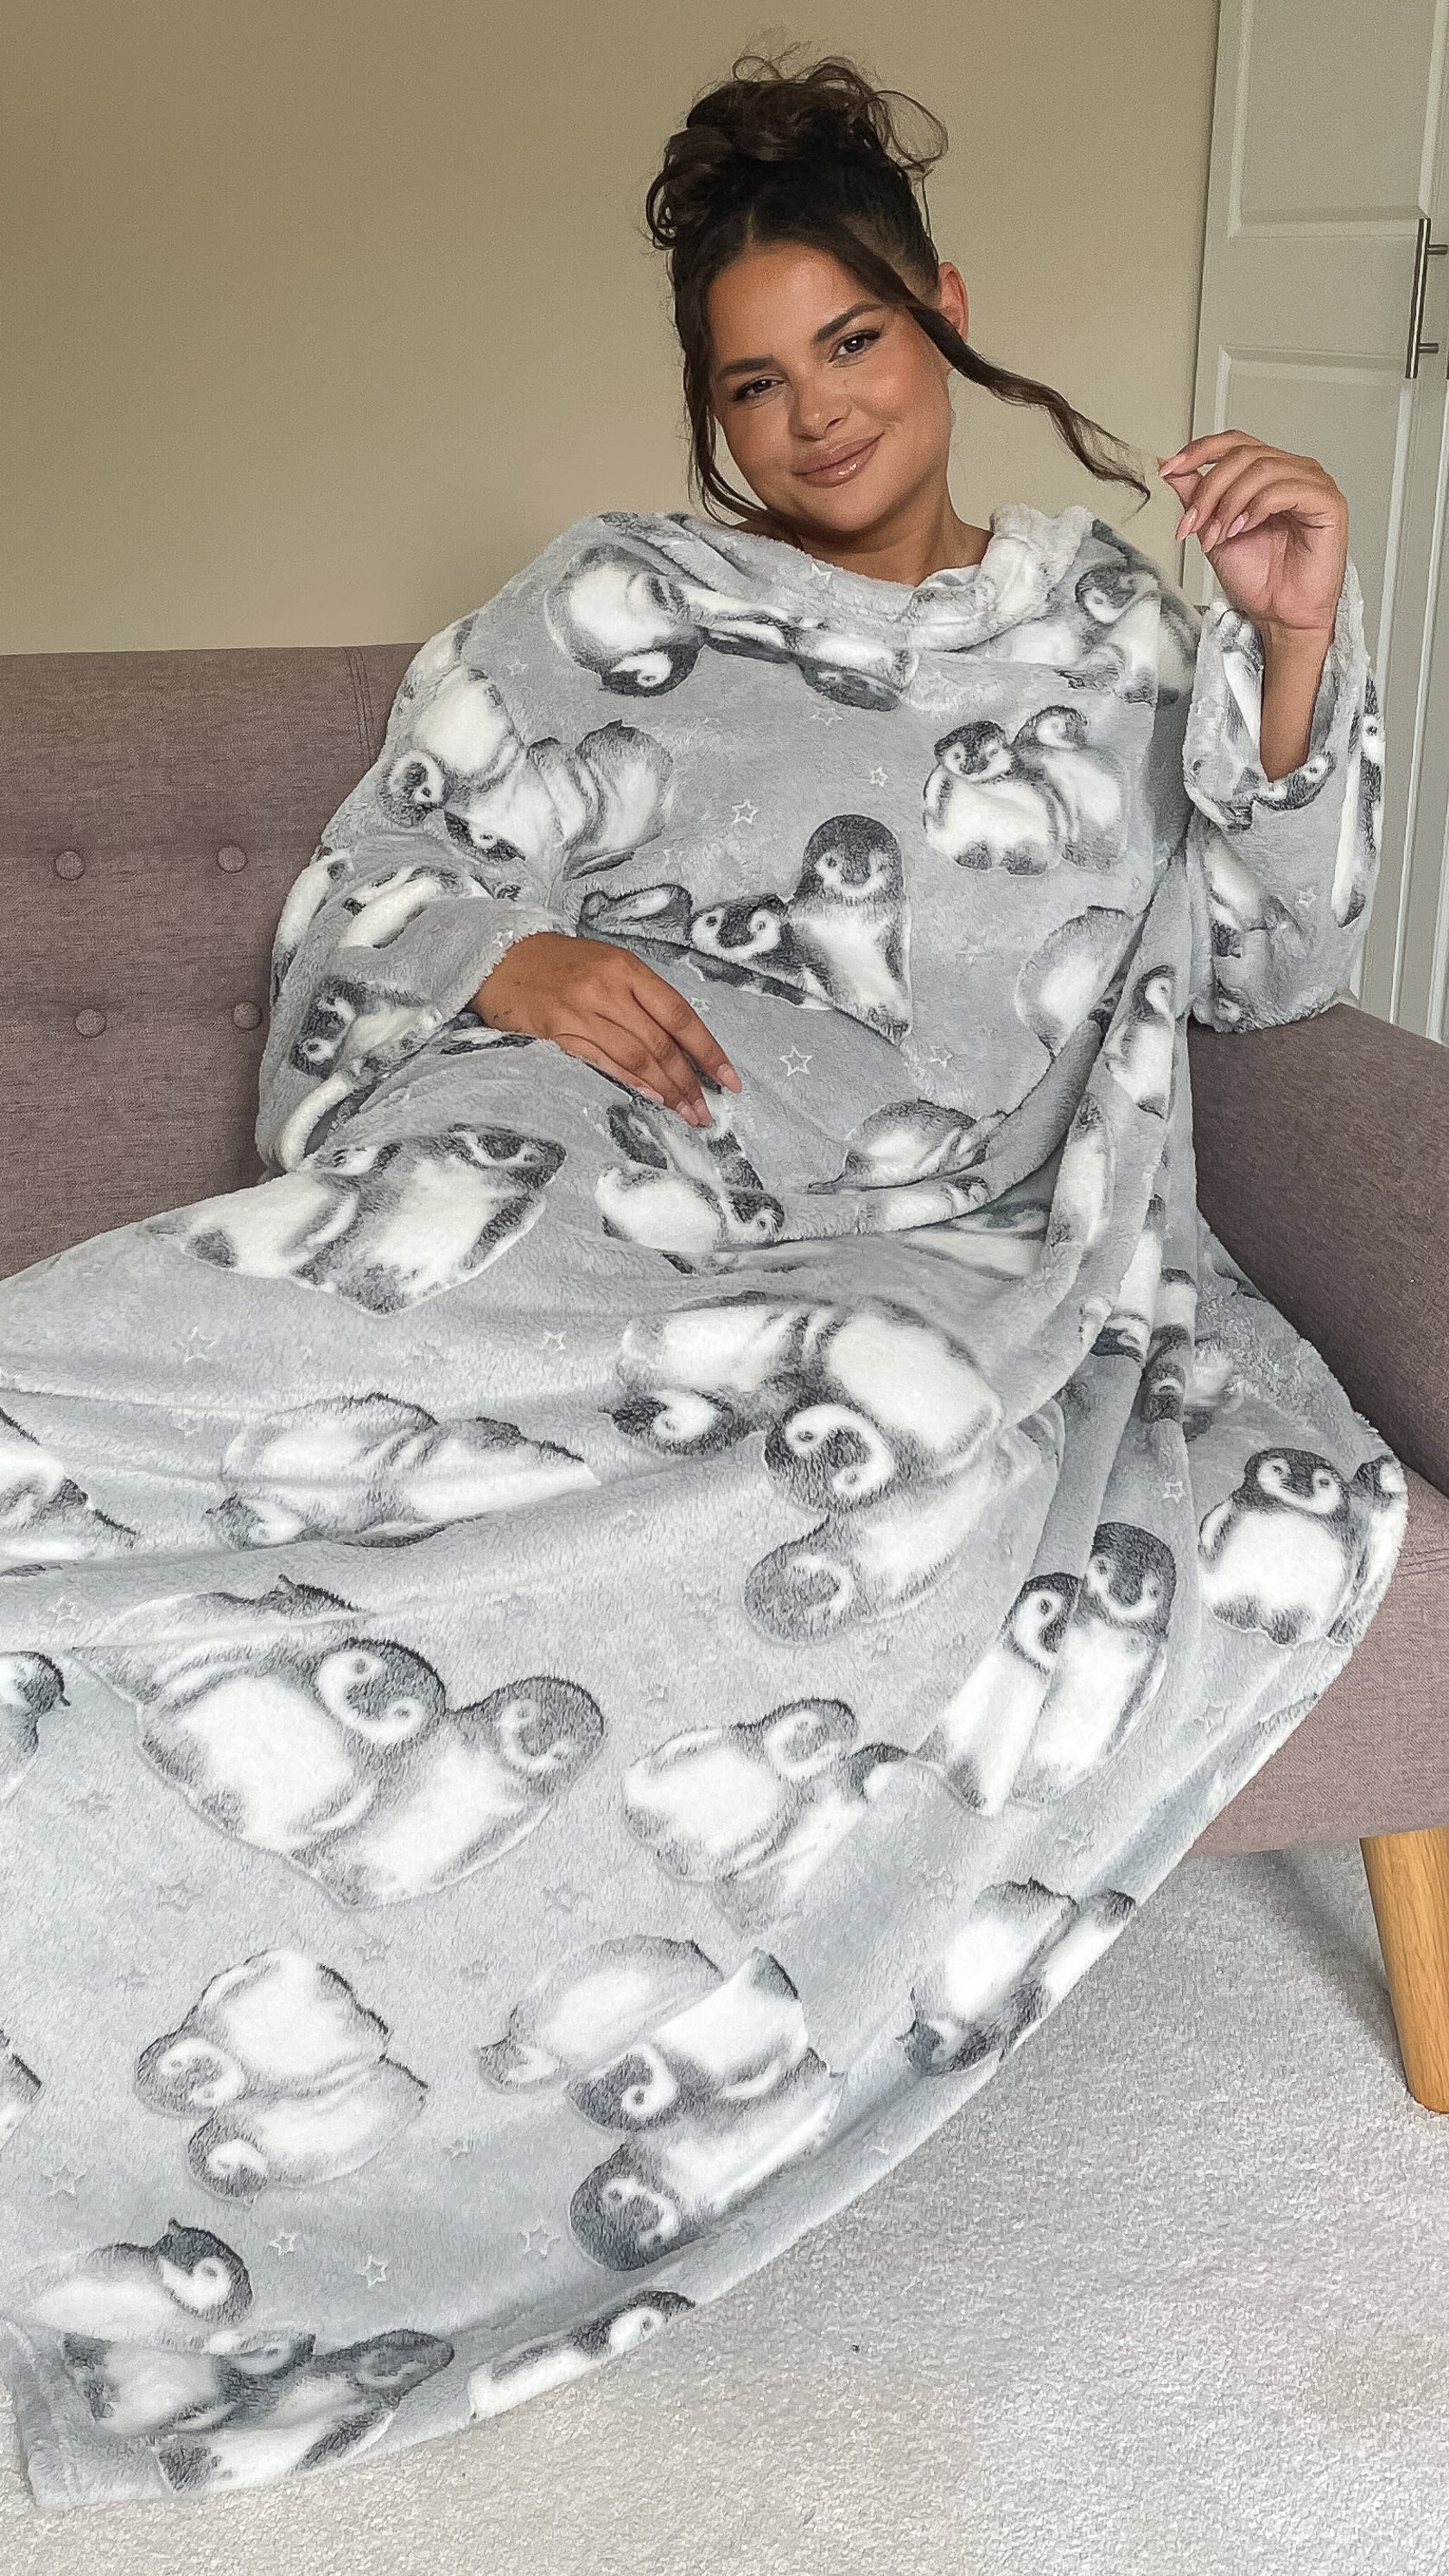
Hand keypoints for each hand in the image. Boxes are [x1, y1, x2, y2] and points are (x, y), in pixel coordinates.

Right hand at [474, 932, 740, 1125]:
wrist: (499, 957)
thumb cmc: (560, 965)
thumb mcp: (606, 966)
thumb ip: (640, 999)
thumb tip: (681, 1046)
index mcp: (626, 968)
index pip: (679, 1015)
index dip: (708, 1050)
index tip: (729, 1080)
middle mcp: (607, 987)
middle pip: (660, 1042)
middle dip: (689, 1081)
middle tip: (706, 1112)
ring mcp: (580, 1009)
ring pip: (635, 1056)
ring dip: (665, 1089)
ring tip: (685, 1113)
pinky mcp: (556, 1030)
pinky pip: (601, 1061)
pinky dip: (629, 1082)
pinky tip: (650, 1099)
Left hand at [1158, 433, 1347, 648]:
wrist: (1280, 614)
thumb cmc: (1258, 578)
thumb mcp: (1212, 530)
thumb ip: (1196, 497)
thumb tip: (1171, 467)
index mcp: (1268, 472)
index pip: (1234, 443)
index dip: (1199, 450)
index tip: (1169, 470)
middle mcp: (1292, 471)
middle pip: (1242, 455)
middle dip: (1209, 490)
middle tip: (1193, 524)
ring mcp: (1312, 484)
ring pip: (1261, 469)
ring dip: (1229, 503)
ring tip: (1219, 535)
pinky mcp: (1328, 503)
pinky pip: (1286, 489)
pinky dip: (1256, 507)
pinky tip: (1243, 528)